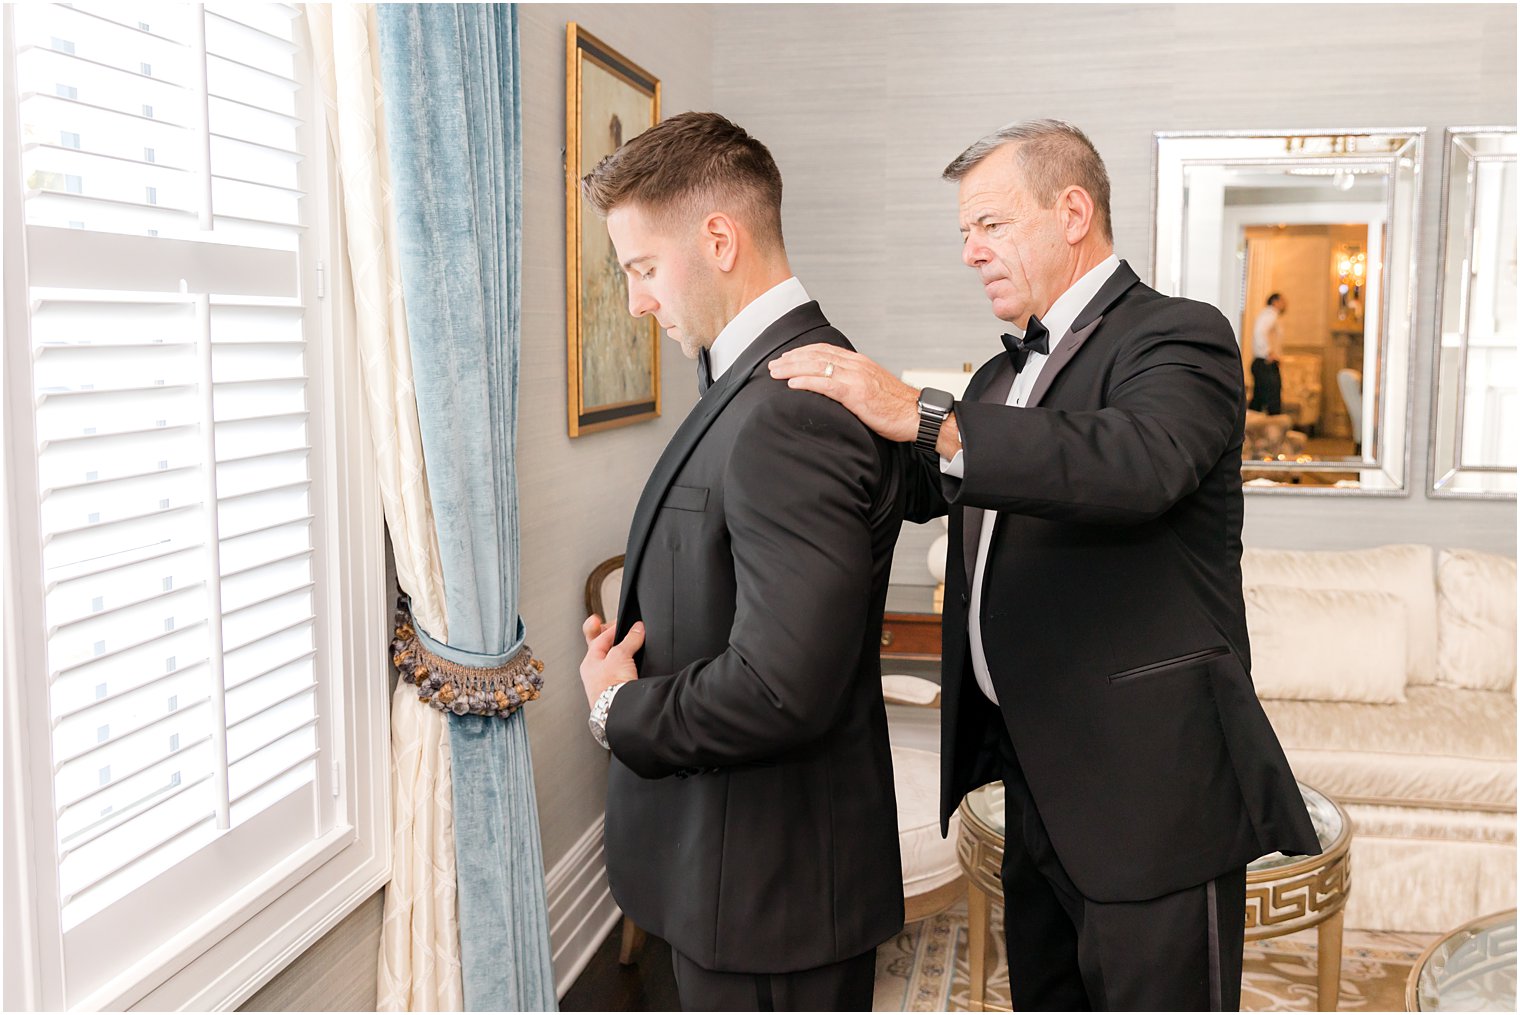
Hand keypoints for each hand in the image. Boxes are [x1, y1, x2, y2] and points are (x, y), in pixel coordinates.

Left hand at [580, 614, 643, 707]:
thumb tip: (637, 629)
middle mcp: (596, 672)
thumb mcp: (619, 656)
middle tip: (626, 630)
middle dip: (616, 638)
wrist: (620, 714)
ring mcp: (607, 682)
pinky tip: (637, 664)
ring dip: (624, 651)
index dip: (613, 627)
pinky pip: (624, 672)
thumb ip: (629, 639)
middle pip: (606, 647)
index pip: (600, 637)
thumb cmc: (610, 690)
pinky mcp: (619, 690)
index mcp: (589, 661)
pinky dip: (631, 664)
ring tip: (634, 645)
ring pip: (616, 660)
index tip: (627, 623)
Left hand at [767, 344, 919, 441]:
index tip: (787, 357)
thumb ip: (855, 384)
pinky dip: (806, 382)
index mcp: (860, 363)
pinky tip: (792, 384)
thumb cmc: (897, 407)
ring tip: (776, 372)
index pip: (825, 351)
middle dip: (792, 359)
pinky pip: (827, 384)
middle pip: (817, 355)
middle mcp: (857, 365)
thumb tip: (837, 389)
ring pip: (818, 366)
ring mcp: (856, 378)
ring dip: (793, 368)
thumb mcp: (873, 389)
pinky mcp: (856, 394)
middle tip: (774, 365)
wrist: (918, 415)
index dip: (803, 352)